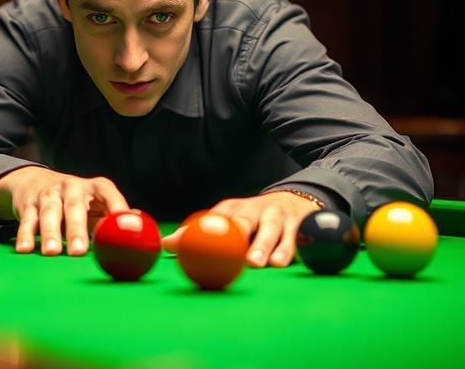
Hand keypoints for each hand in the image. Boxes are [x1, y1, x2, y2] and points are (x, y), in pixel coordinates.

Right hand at [0, 166, 129, 255]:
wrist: (36, 182)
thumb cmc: (78, 203)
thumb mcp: (97, 206)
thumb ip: (113, 220)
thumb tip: (141, 236)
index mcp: (95, 187)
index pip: (109, 193)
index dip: (116, 206)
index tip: (122, 223)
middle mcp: (72, 186)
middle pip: (75, 207)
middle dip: (77, 230)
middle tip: (80, 252)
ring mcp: (49, 194)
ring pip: (49, 213)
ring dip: (50, 233)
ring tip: (52, 253)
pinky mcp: (29, 204)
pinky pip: (27, 220)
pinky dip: (25, 235)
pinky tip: (24, 250)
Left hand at [161, 191, 321, 267]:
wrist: (294, 201)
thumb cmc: (252, 220)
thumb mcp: (229, 222)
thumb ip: (200, 234)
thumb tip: (165, 245)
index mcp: (233, 209)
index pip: (216, 217)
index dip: (200, 229)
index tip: (185, 243)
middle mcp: (254, 209)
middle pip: (244, 221)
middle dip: (238, 236)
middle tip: (231, 254)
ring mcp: (277, 216)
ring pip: (272, 229)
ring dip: (267, 245)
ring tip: (264, 264)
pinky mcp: (299, 224)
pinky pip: (296, 237)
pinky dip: (290, 249)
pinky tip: (284, 263)